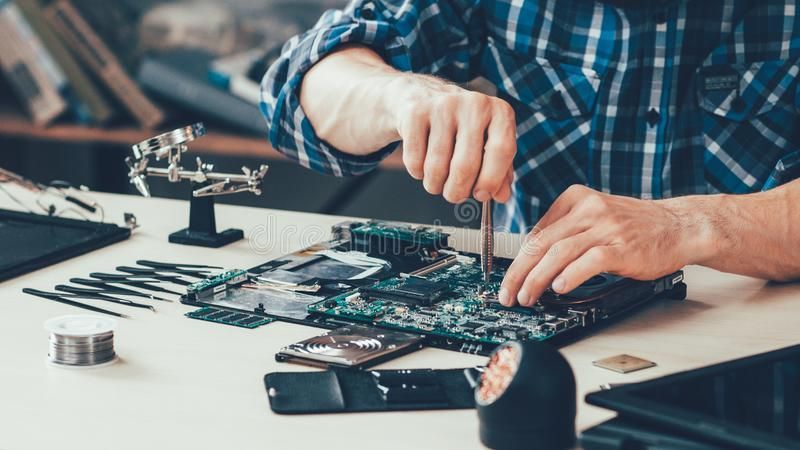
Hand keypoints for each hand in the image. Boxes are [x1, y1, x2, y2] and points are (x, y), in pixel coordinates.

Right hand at [386, 74, 515, 203]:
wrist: (421, 95)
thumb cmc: (461, 126)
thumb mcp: (487, 142)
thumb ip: (500, 171)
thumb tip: (501, 196)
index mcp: (500, 112)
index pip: (502, 150)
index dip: (491, 180)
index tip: (480, 194)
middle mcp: (474, 104)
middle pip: (465, 166)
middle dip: (457, 191)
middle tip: (453, 195)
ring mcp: (443, 106)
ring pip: (436, 167)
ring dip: (434, 185)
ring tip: (436, 181)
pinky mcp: (415, 113)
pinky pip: (415, 160)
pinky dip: (417, 172)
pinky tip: (422, 164)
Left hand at [498, 185, 714, 306]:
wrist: (680, 226)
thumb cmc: (636, 227)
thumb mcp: (595, 217)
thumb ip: (566, 231)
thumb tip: (533, 260)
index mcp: (576, 199)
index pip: (537, 232)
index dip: (518, 259)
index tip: (508, 279)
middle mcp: (588, 210)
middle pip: (542, 242)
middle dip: (519, 272)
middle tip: (507, 293)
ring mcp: (606, 227)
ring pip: (559, 252)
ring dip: (538, 278)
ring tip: (527, 297)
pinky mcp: (623, 247)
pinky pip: (590, 260)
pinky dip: (571, 275)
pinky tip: (559, 288)